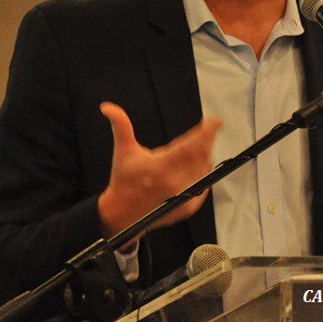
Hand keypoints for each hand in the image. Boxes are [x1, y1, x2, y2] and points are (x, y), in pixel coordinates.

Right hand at [97, 102, 220, 237]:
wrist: (123, 214)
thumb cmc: (124, 179)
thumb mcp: (123, 151)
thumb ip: (120, 125)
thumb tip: (106, 106)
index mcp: (159, 167)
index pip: (189, 146)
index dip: (206, 133)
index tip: (216, 120)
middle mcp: (173, 183)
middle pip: (201, 156)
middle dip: (206, 140)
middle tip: (208, 129)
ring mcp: (182, 197)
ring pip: (204, 169)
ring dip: (204, 156)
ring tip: (196, 150)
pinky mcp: (188, 208)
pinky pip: (203, 185)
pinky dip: (201, 174)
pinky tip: (193, 168)